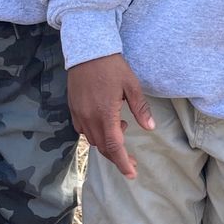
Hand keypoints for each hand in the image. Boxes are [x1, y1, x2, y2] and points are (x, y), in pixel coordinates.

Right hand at [67, 54, 153, 179]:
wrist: (87, 51)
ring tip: (121, 127)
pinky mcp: (73, 108)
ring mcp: (79, 113)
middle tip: (131, 159)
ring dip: (106, 142)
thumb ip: (140, 108)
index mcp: (105, 113)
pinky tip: (104, 122)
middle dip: (116, 156)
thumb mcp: (131, 85)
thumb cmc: (112, 66)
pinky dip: (94, 133)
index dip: (122, 162)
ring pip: (92, 139)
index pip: (113, 146)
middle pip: (102, 147)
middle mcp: (89, 117)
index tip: (131, 173)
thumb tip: (150, 127)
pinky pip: (82, 130)